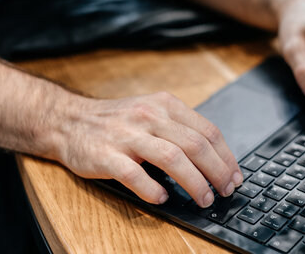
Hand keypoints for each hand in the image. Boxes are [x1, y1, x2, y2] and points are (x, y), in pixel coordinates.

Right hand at [53, 92, 242, 207]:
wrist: (69, 120)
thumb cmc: (117, 120)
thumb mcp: (151, 112)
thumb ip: (179, 129)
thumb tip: (213, 159)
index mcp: (164, 105)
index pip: (207, 130)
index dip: (226, 156)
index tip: (234, 175)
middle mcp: (149, 116)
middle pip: (195, 146)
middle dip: (217, 172)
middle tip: (225, 191)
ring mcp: (127, 135)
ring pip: (172, 159)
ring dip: (194, 183)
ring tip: (203, 199)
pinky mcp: (107, 156)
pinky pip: (136, 176)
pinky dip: (153, 190)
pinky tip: (162, 198)